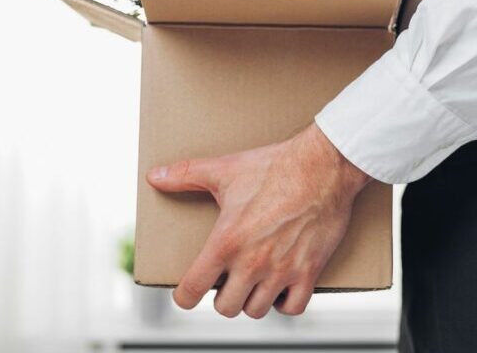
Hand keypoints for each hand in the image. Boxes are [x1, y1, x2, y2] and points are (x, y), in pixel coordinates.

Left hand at [146, 123, 372, 318]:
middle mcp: (252, 262)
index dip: (184, 296)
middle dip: (222, 298)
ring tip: (251, 283)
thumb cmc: (274, 166)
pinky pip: (293, 307)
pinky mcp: (309, 271)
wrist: (322, 166)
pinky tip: (280, 288)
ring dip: (251, 300)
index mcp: (226, 241)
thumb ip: (185, 175)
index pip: (193, 290)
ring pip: (257, 310)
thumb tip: (155, 176)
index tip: (187, 293)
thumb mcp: (224, 170)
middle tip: (226, 282)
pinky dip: (285, 303)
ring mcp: (282, 270)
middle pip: (226, 308)